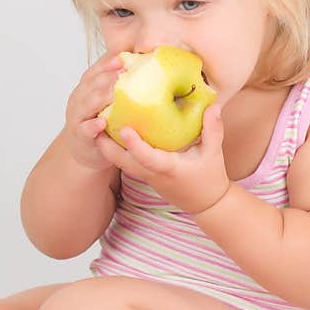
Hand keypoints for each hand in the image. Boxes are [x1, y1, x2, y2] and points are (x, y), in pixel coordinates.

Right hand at [61, 52, 126, 171]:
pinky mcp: (79, 135)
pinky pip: (85, 129)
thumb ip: (117, 85)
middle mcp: (79, 99)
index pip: (95, 71)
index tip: (123, 59)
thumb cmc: (100, 120)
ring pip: (87, 104)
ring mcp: (77, 117)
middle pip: (92, 84)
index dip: (108, 64)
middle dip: (107, 78)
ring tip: (114, 92)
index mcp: (86, 87)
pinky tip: (102, 123)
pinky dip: (92, 126)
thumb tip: (143, 65)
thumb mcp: (106, 100)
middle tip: (124, 73)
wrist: (85, 148)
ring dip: (101, 97)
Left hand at [94, 103, 231, 214]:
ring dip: (108, 147)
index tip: (124, 129)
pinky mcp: (145, 175)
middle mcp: (152, 173)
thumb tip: (212, 106)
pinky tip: (112, 132)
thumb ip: (213, 130)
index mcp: (168, 168)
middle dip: (107, 146)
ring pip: (121, 163)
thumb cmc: (210, 178)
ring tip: (98, 125)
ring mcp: (146, 176)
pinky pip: (126, 162)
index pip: (148, 158)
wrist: (205, 203)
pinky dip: (116, 150)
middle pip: (123, 162)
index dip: (135, 145)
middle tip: (95, 124)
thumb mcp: (214, 153)